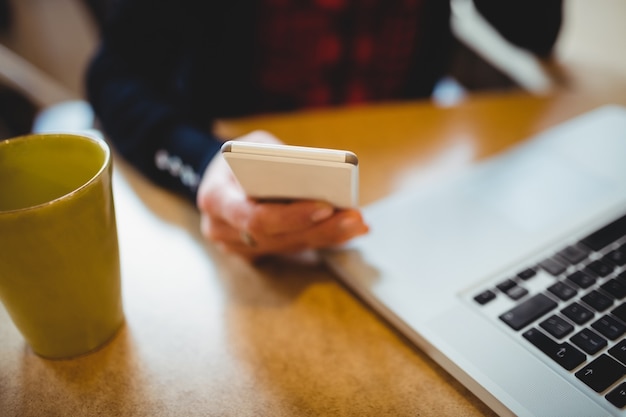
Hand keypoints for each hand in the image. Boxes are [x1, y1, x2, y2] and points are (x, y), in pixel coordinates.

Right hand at [196, 130, 368, 260]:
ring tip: (358, 223)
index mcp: (214, 199)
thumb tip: (319, 173)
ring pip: (289, 246)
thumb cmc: (240, 156)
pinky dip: (324, 238)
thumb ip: (277, 159)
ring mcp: (238, 246)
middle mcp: (221, 229)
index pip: (254, 217)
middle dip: (320, 228)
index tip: (325, 207)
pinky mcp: (257, 251)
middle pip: (277, 237)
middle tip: (354, 217)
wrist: (220, 176)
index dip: (291, 216)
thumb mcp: (252, 145)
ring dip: (328, 235)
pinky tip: (351, 229)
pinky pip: (294, 247)